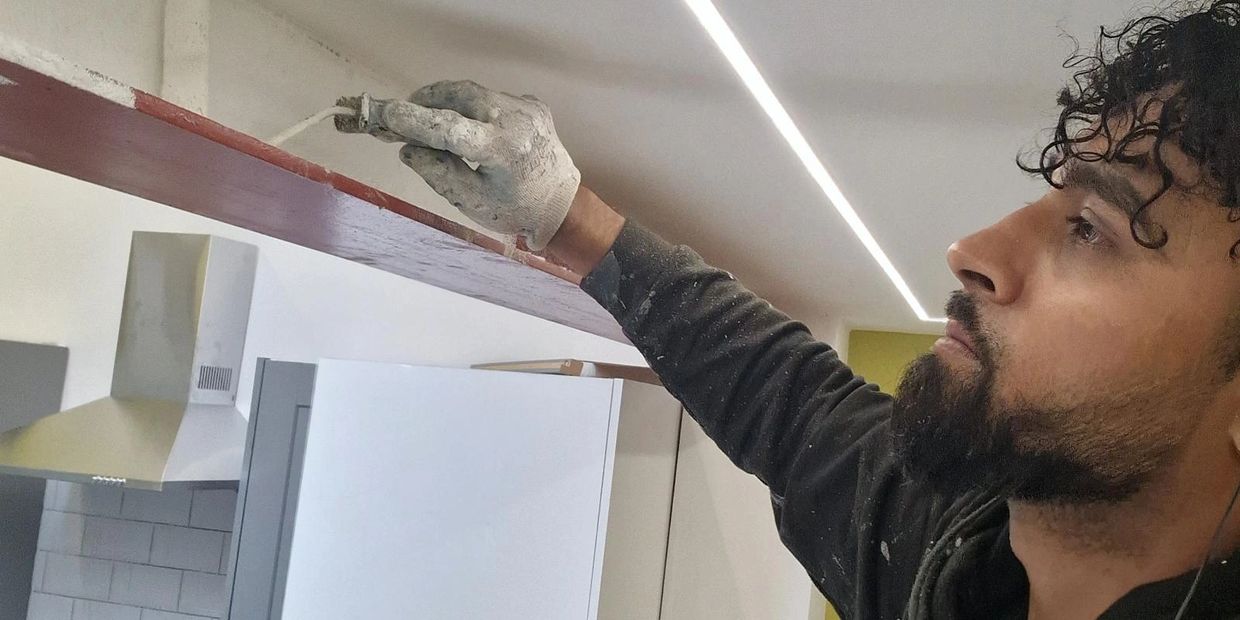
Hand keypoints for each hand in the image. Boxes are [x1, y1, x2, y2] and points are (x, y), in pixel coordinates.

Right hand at [337, 81, 579, 250]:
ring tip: (425, 118)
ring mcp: (528, 108)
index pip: (448, 128)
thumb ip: (437, 172)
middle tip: (400, 115)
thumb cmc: (516, 211)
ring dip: (446, 101)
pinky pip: (492, 99)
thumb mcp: (472, 202)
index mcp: (503, 150)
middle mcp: (518, 120)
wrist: (563, 205)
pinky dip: (472, 107)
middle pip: (460, 96)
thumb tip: (408, 148)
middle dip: (426, 101)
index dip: (413, 120)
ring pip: (475, 93)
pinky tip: (466, 126)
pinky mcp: (532, 104)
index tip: (385, 113)